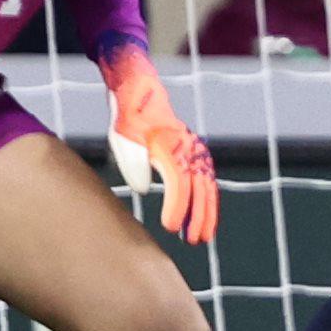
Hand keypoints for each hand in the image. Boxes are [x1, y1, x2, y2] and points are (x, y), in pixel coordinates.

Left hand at [101, 49, 219, 245]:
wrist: (142, 91)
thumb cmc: (129, 115)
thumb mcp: (123, 134)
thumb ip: (133, 161)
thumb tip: (145, 189)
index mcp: (170, 145)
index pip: (179, 182)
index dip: (177, 206)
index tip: (171, 227)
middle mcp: (188, 148)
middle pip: (199, 187)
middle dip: (199, 216)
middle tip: (194, 240)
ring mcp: (194, 150)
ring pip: (206, 186)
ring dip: (206, 212)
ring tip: (203, 237)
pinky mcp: (193, 153)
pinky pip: (206, 180)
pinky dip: (207, 200)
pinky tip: (204, 217)